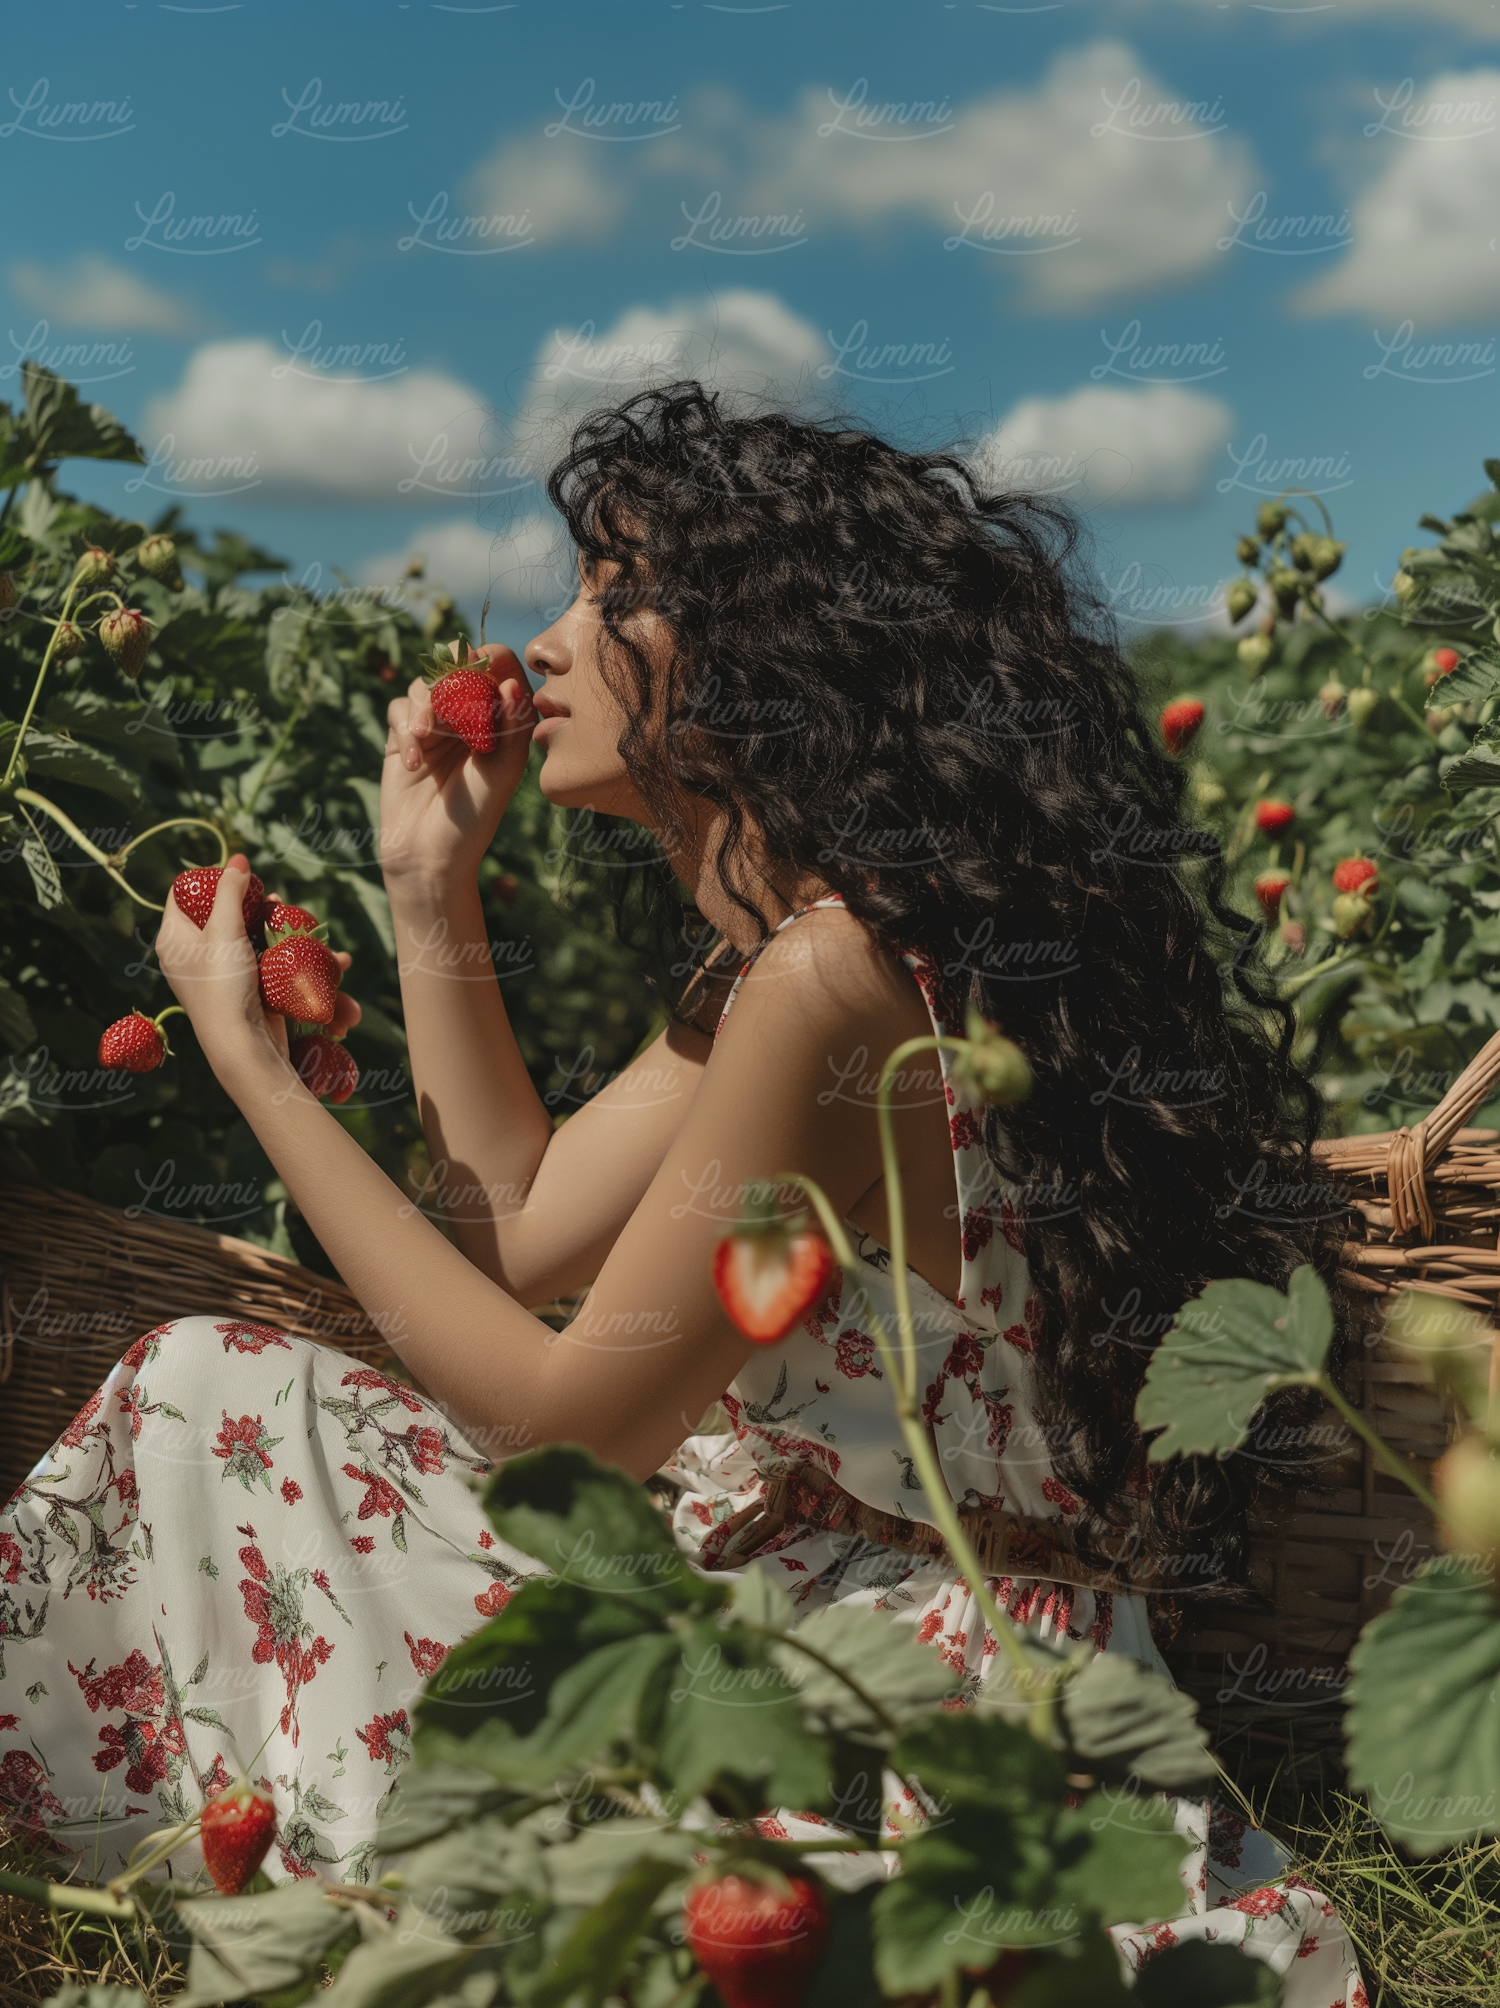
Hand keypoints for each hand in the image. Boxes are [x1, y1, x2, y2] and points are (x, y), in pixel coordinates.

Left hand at [155, 854, 359, 1070]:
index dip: (209, 881)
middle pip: (226, 917)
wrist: (242, 1047)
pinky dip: (298, 965)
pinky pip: (273, 968)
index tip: (239, 877)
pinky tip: (332, 964)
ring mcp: (223, 976)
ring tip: (312, 936)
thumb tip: (237, 858)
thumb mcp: (222, 931)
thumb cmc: (223, 987)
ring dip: (289, 939)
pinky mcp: (249, 993)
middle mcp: (194, 956)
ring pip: (257, 943)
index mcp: (174, 940)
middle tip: (276, 904)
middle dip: (261, 910)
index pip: (183, 896)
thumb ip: (229, 891)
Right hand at [380, 641, 536, 894]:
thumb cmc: (476, 817)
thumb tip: (509, 682)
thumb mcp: (503, 771)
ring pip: (423, 686)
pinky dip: (404, 729)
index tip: (479, 665)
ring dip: (423, 708)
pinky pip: (399, 710)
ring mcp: (435, 727)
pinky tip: (414, 763)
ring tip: (423, 740)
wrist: (429, 854)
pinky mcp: (403, 738)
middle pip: (455, 669)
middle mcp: (468, 719)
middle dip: (448, 681)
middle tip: (444, 697)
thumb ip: (511, 725)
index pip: (498, 671)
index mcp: (500, 722)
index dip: (489, 659)